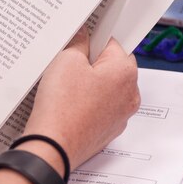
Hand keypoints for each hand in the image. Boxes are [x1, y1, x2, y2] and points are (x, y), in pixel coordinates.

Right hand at [20, 28, 140, 172]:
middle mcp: (130, 96)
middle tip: (67, 67)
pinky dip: (85, 105)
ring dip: (87, 86)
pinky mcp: (106, 132)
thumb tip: (83, 36)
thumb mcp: (66, 60)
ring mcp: (120, 117)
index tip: (81, 41)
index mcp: (126, 72)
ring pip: (104, 90)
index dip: (93, 39)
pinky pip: (97, 109)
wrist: (53, 147)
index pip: (114, 43)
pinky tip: (67, 106)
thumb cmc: (62, 107)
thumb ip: (79, 42)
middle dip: (90, 65)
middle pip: (110, 68)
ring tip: (64, 89)